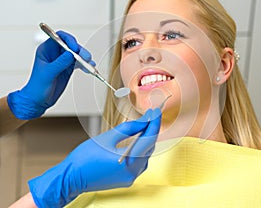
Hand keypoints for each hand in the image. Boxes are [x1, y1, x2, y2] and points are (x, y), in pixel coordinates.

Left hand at [7, 31, 93, 119]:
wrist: (38, 100)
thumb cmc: (37, 87)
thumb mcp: (48, 74)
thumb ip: (59, 63)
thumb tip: (70, 54)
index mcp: (46, 50)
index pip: (58, 38)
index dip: (68, 40)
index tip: (75, 48)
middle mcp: (55, 53)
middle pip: (70, 45)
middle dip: (80, 50)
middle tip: (86, 57)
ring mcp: (62, 61)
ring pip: (76, 54)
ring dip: (84, 58)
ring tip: (90, 64)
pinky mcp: (68, 68)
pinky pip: (79, 63)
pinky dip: (85, 65)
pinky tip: (89, 69)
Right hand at [28, 108, 160, 206]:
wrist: (71, 177)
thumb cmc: (85, 157)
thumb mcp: (107, 138)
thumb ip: (128, 128)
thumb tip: (144, 121)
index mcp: (128, 161)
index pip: (149, 138)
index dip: (154, 123)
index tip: (157, 112)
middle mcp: (132, 172)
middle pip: (149, 148)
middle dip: (151, 131)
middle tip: (151, 116)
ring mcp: (129, 178)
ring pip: (145, 156)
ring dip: (146, 141)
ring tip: (145, 126)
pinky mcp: (126, 180)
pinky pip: (139, 163)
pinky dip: (140, 151)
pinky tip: (138, 141)